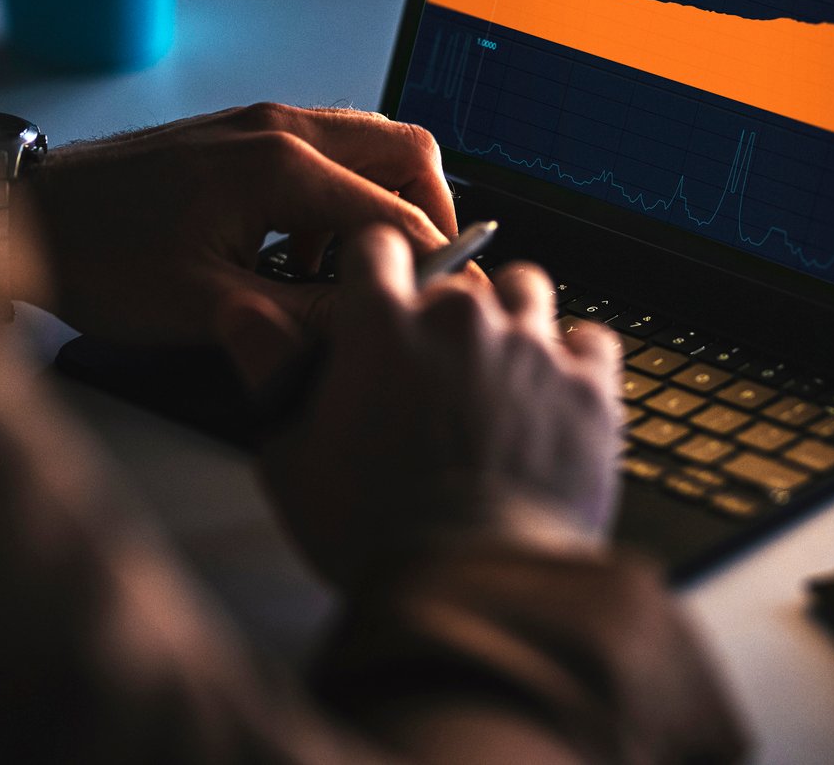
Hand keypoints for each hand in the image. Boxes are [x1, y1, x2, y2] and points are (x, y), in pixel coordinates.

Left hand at [26, 104, 454, 343]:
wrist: (27, 214)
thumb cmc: (102, 260)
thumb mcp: (210, 310)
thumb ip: (307, 317)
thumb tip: (377, 326)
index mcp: (282, 166)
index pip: (398, 213)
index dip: (431, 266)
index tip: (442, 309)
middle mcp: (282, 127)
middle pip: (406, 149)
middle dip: (428, 212)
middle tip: (417, 277)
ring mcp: (262, 122)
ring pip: (368, 143)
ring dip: (381, 201)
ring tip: (347, 273)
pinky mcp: (243, 132)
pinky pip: (326, 149)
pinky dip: (339, 194)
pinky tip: (300, 254)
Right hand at [220, 226, 622, 589]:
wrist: (471, 587)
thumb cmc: (373, 533)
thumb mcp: (291, 457)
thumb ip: (270, 369)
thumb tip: (240, 311)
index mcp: (383, 327)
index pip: (377, 246)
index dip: (375, 272)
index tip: (378, 298)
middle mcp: (460, 320)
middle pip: (454, 277)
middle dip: (442, 313)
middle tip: (433, 370)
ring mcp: (531, 348)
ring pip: (528, 290)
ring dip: (512, 318)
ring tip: (499, 368)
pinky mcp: (589, 388)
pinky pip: (593, 341)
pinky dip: (576, 360)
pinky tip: (556, 392)